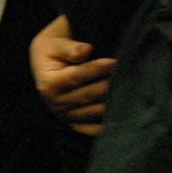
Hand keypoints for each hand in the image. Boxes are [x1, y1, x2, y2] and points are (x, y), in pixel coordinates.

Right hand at [29, 15, 115, 134]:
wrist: (45, 62)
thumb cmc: (53, 50)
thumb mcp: (56, 44)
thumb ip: (70, 48)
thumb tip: (86, 49)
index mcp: (48, 84)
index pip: (74, 78)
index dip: (94, 70)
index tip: (113, 62)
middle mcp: (53, 102)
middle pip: (85, 96)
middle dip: (106, 86)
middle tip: (124, 76)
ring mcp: (63, 114)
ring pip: (90, 111)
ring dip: (108, 104)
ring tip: (126, 92)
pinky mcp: (71, 121)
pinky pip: (87, 128)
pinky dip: (101, 127)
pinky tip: (117, 120)